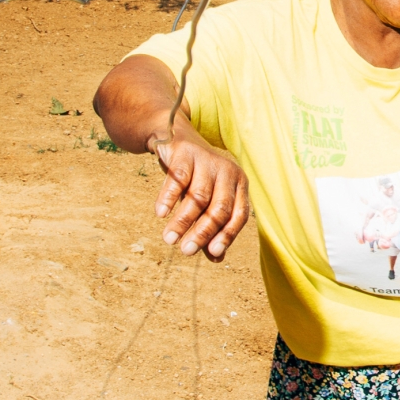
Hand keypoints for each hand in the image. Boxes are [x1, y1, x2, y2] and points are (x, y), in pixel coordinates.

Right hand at [151, 128, 249, 260]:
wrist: (175, 140)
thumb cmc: (195, 177)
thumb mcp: (206, 202)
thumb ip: (212, 228)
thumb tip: (217, 259)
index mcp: (239, 184)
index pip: (239, 215)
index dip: (227, 235)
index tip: (213, 254)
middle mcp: (228, 171)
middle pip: (219, 208)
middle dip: (202, 232)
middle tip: (185, 252)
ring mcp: (208, 160)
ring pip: (198, 197)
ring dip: (182, 221)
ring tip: (168, 239)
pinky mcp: (186, 153)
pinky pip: (178, 179)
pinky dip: (168, 198)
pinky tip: (160, 214)